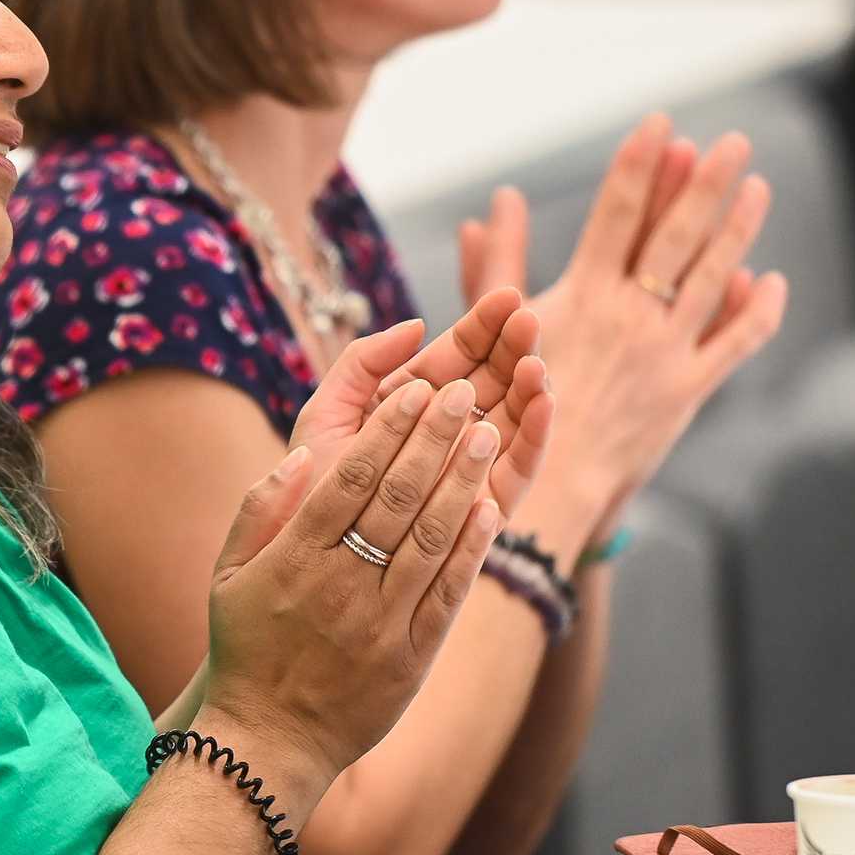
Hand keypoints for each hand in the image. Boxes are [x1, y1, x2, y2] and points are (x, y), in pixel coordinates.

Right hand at [199, 369, 505, 789]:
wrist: (270, 740)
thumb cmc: (247, 650)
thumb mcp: (227, 576)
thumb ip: (258, 511)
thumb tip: (302, 456)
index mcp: (294, 560)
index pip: (347, 480)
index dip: (385, 430)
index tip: (412, 389)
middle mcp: (339, 587)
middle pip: (395, 498)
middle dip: (431, 439)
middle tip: (460, 392)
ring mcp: (379, 624)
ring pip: (429, 539)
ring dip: (461, 481)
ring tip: (485, 434)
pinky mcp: (410, 658)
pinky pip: (447, 594)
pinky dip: (471, 549)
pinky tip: (490, 508)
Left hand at [289, 299, 555, 520]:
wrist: (309, 557)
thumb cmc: (312, 484)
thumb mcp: (328, 411)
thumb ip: (363, 362)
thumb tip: (417, 324)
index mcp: (413, 404)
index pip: (457, 356)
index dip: (483, 326)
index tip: (507, 297)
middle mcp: (448, 433)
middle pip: (494, 381)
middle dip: (514, 348)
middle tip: (529, 320)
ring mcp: (471, 469)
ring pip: (513, 419)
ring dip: (530, 387)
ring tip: (536, 362)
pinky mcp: (487, 509)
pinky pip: (519, 469)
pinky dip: (536, 436)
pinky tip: (544, 404)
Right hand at [427, 114, 786, 555]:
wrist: (543, 484)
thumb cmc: (507, 405)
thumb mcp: (495, 328)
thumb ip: (500, 261)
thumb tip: (496, 203)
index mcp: (582, 295)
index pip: (618, 213)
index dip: (640, 164)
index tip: (660, 122)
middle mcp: (631, 317)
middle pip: (677, 235)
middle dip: (706, 182)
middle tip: (733, 142)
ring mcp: (666, 353)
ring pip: (716, 278)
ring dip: (739, 229)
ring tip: (757, 187)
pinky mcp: (689, 391)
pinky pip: (736, 343)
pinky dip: (758, 311)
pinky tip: (772, 280)